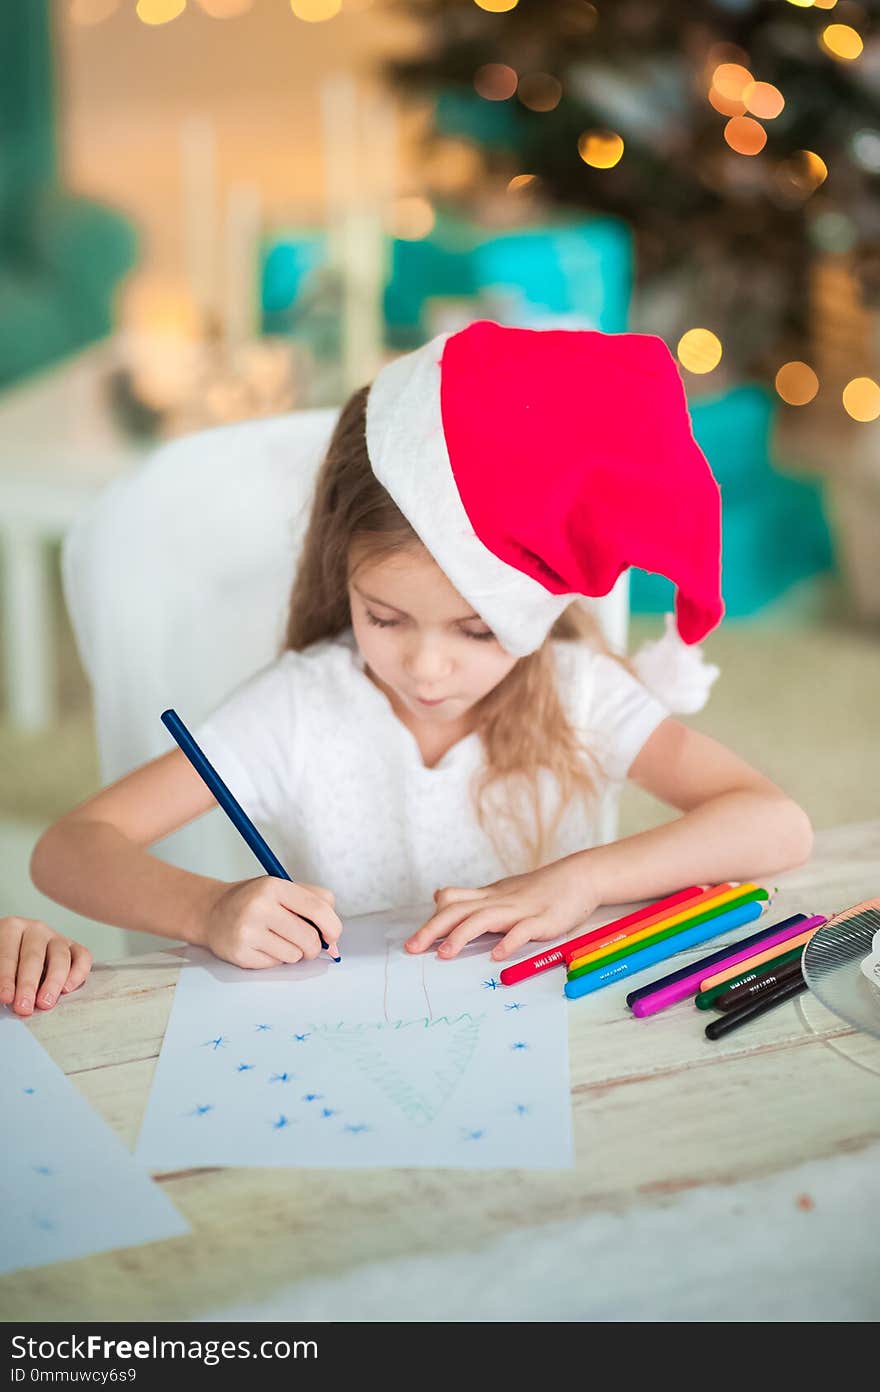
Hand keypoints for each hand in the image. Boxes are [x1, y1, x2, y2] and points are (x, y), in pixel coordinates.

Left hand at [0, 917, 92, 1016]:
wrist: (19, 954)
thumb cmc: (7, 964)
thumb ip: (2, 978)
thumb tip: (6, 996)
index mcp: (11, 929)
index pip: (7, 955)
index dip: (6, 978)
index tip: (5, 998)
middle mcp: (36, 930)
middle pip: (34, 957)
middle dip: (28, 985)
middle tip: (24, 1006)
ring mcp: (57, 938)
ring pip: (60, 958)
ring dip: (53, 983)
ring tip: (45, 1003)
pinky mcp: (74, 948)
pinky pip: (83, 957)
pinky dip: (78, 973)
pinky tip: (67, 989)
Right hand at [203, 876, 341, 968]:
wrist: (211, 912)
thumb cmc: (254, 901)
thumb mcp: (282, 888)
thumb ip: (314, 904)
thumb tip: (334, 941)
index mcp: (274, 886)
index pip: (318, 908)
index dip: (332, 926)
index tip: (332, 935)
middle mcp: (259, 907)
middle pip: (309, 938)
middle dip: (314, 947)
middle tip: (306, 943)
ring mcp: (248, 931)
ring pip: (294, 955)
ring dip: (293, 953)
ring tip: (276, 940)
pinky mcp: (240, 953)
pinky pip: (275, 965)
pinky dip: (275, 960)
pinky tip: (261, 946)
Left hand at [404, 855, 599, 962]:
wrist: (579, 876)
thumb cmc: (540, 888)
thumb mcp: (500, 890)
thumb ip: (471, 897)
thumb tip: (438, 896)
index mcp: (489, 896)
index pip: (452, 902)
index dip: (431, 920)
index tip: (413, 941)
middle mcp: (499, 901)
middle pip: (460, 911)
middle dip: (433, 930)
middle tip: (412, 949)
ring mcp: (521, 910)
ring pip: (485, 919)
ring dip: (462, 936)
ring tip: (444, 955)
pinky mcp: (543, 920)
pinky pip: (523, 930)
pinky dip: (509, 942)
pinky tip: (496, 955)